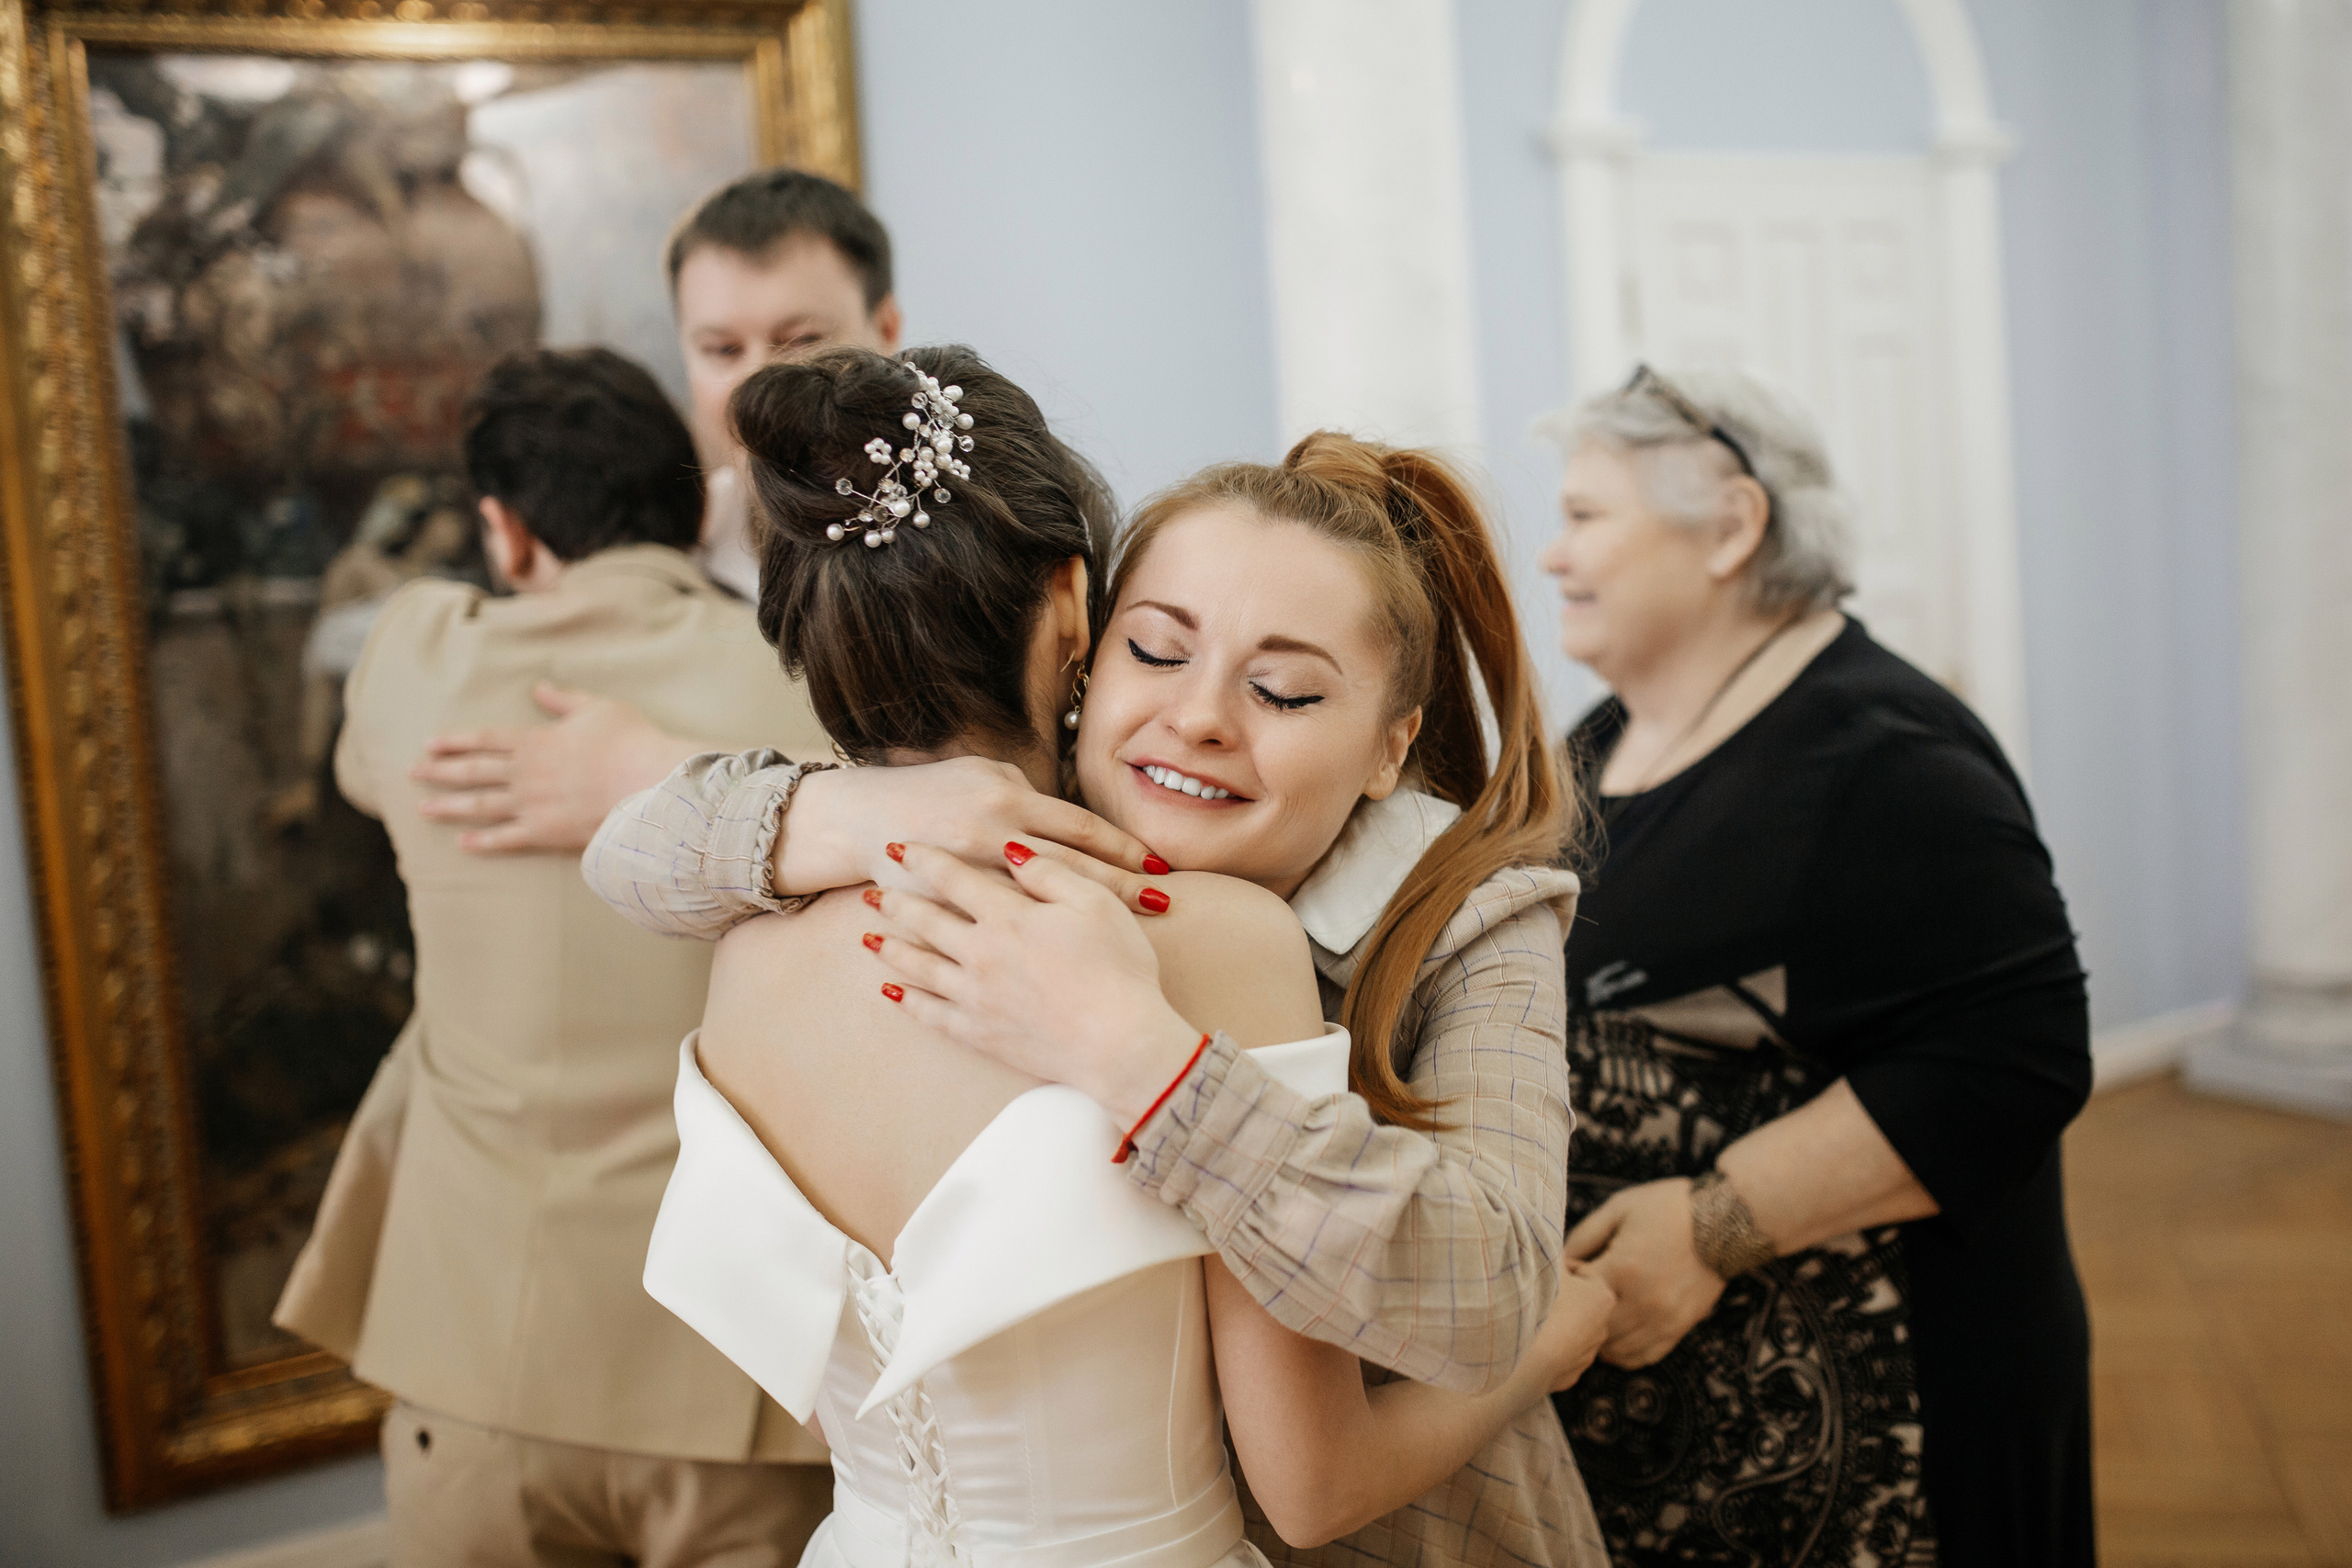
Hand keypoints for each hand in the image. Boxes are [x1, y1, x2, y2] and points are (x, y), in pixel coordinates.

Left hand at [411, 683, 693, 852]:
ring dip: (448, 806)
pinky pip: (506, 839)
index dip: (454, 742)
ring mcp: (532, 805)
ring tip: (423, 808)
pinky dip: (482, 842)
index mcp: (536, 741)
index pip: (484, 740)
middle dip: (439, 772)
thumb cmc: (630, 742)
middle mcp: (525, 773)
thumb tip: (538, 688)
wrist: (650, 785)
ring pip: (479, 805)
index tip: (429, 745)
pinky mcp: (546, 833)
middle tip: (412, 774)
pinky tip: (462, 843)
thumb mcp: (598, 708)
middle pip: (472, 772)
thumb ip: (564, 699)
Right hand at [788, 757, 1170, 914]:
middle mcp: (991, 840)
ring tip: (1126, 939)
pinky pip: (1000, 932)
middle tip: (1159, 904)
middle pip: (1070, 871)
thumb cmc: (931, 795)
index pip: (1079, 831)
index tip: (1157, 869)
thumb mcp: (982, 776)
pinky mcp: (948, 914)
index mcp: (1003, 804)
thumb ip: (1029, 796)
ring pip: (1039, 907)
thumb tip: (1070, 819)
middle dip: (1116, 889)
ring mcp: (968, 882)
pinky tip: (1059, 965)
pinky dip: (1031, 949)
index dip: (1120, 850)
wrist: (862, 819)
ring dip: (1084, 923)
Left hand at [864, 842, 1203, 1122]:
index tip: (897, 846)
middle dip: (895, 902)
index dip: (923, 859)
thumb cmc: (1118, 968)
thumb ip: (1050, 873)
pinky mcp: (980, 1033)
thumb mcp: (1095, 903)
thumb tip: (1012, 848)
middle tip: (871, 891)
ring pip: (920, 966)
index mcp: (1008, 916)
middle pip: (926, 920)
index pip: (954, 878)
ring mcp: (975, 996)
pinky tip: (891, 992)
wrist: (1120, 1042)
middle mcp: (980, 953)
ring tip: (867, 937)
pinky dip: (908, 1001)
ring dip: (890, 949)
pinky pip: (932, 1014)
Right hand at [1530, 1260, 1616, 1391]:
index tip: (1543, 1269)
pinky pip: (1557, 1356)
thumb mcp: (1547, 1266)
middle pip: (1578, 1304)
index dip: (1561, 1268)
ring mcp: (1586, 1355)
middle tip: (1534, 1292)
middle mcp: (1601, 1328)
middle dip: (1560, 1298)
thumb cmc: (1539, 1304)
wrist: (1525, 1356)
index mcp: (1602, 1297)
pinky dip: (1547, 1349)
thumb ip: (1553, 1251)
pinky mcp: (1569, 1377)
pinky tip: (1528, 1343)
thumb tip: (1550, 1239)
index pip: (1583, 1273)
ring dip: (1554, 1325)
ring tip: (1528, 1317)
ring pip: (1569, 1332)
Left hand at [1564, 1178, 1725, 1368]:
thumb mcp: (1620, 1208)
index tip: (1571, 1270)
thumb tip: (1559, 1260)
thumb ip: (1584, 1235)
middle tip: (1582, 1295)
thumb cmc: (1668, 1208)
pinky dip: (1624, 1352)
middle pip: (1592, 1329)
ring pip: (1614, 1351)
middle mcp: (1642, 1303)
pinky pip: (1642, 1357)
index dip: (1567, 1284)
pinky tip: (1618, 1331)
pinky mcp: (1678, 1329)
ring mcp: (1662, 1321)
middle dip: (1580, 1314)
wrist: (1725, 1222)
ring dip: (1600, 1336)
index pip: (1576, 1295)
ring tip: (1599, 1312)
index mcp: (1622, 1269)